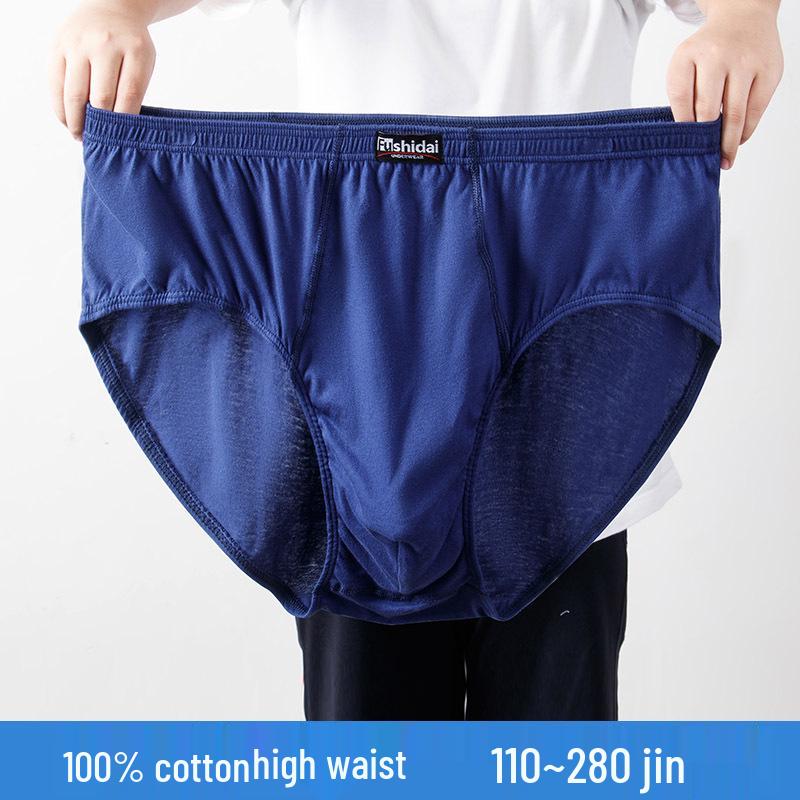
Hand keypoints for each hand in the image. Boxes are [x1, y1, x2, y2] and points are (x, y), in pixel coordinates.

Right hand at [49, 1, 156, 139]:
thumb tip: (119, 131)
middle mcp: (104, 45)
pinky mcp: (58, 45)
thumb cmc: (130, 46)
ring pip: (74, 94)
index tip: (121, 141)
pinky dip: (60, 108)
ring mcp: (78, 44)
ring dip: (76, 122)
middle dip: (100, 127)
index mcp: (134, 50)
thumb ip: (134, 91)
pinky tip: (67, 121)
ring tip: (80, 137)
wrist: (110, 10)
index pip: (128, 96)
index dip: (123, 123)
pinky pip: (55, 84)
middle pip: (100, 98)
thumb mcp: (144, 63)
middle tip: (99, 143)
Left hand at [666, 0, 782, 168]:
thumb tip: (689, 138)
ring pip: (735, 114)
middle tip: (704, 161)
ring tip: (724, 160)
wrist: (744, 18)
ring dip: (729, 142)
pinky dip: (747, 129)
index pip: (681, 99)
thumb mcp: (686, 64)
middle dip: (706, 141)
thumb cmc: (709, 51)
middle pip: (708, 110)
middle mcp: (717, 56)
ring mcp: (746, 62)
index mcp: (689, 55)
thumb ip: (684, 95)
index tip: (683, 147)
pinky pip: (756, 109)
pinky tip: (739, 140)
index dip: (682, 127)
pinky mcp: (769, 70)